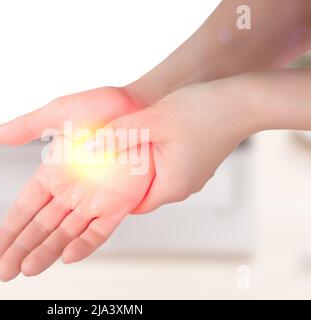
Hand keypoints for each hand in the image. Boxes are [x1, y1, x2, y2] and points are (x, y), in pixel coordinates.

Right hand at [0, 86, 149, 280]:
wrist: (139, 108)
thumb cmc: (100, 107)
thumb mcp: (60, 112)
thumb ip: (28, 126)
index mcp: (53, 173)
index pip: (25, 208)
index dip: (9, 229)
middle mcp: (70, 191)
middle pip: (40, 227)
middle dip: (21, 248)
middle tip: (4, 271)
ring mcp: (93, 200)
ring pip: (65, 233)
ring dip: (46, 252)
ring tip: (28, 270)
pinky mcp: (117, 204)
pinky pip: (98, 230)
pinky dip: (84, 243)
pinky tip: (67, 257)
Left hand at [91, 81, 256, 213]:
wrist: (244, 101)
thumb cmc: (203, 111)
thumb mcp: (152, 121)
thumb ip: (118, 134)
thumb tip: (89, 147)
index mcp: (171, 186)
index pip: (132, 205)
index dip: (113, 195)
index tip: (97, 181)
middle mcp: (183, 187)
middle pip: (143, 191)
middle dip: (124, 179)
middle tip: (104, 162)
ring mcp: (192, 175)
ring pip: (156, 177)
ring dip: (139, 166)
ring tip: (122, 148)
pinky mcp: (197, 162)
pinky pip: (169, 166)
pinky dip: (155, 158)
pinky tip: (147, 139)